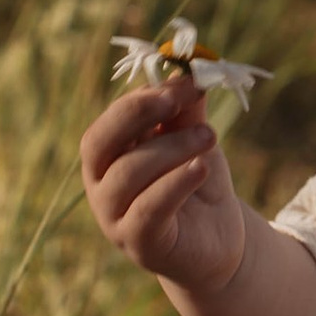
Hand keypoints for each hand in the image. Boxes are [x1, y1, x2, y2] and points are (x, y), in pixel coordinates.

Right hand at [80, 76, 249, 297]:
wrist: (218, 241)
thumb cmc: (196, 184)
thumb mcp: (193, 140)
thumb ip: (187, 111)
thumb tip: (192, 71)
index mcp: (108, 155)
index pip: (109, 121)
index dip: (141, 98)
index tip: (182, 82)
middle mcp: (100, 185)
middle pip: (97, 143)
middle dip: (135, 114)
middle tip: (176, 100)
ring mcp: (114, 217)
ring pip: (127, 174)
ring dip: (171, 149)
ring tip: (209, 136)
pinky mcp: (140, 244)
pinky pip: (149, 210)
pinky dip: (175, 185)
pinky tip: (201, 168)